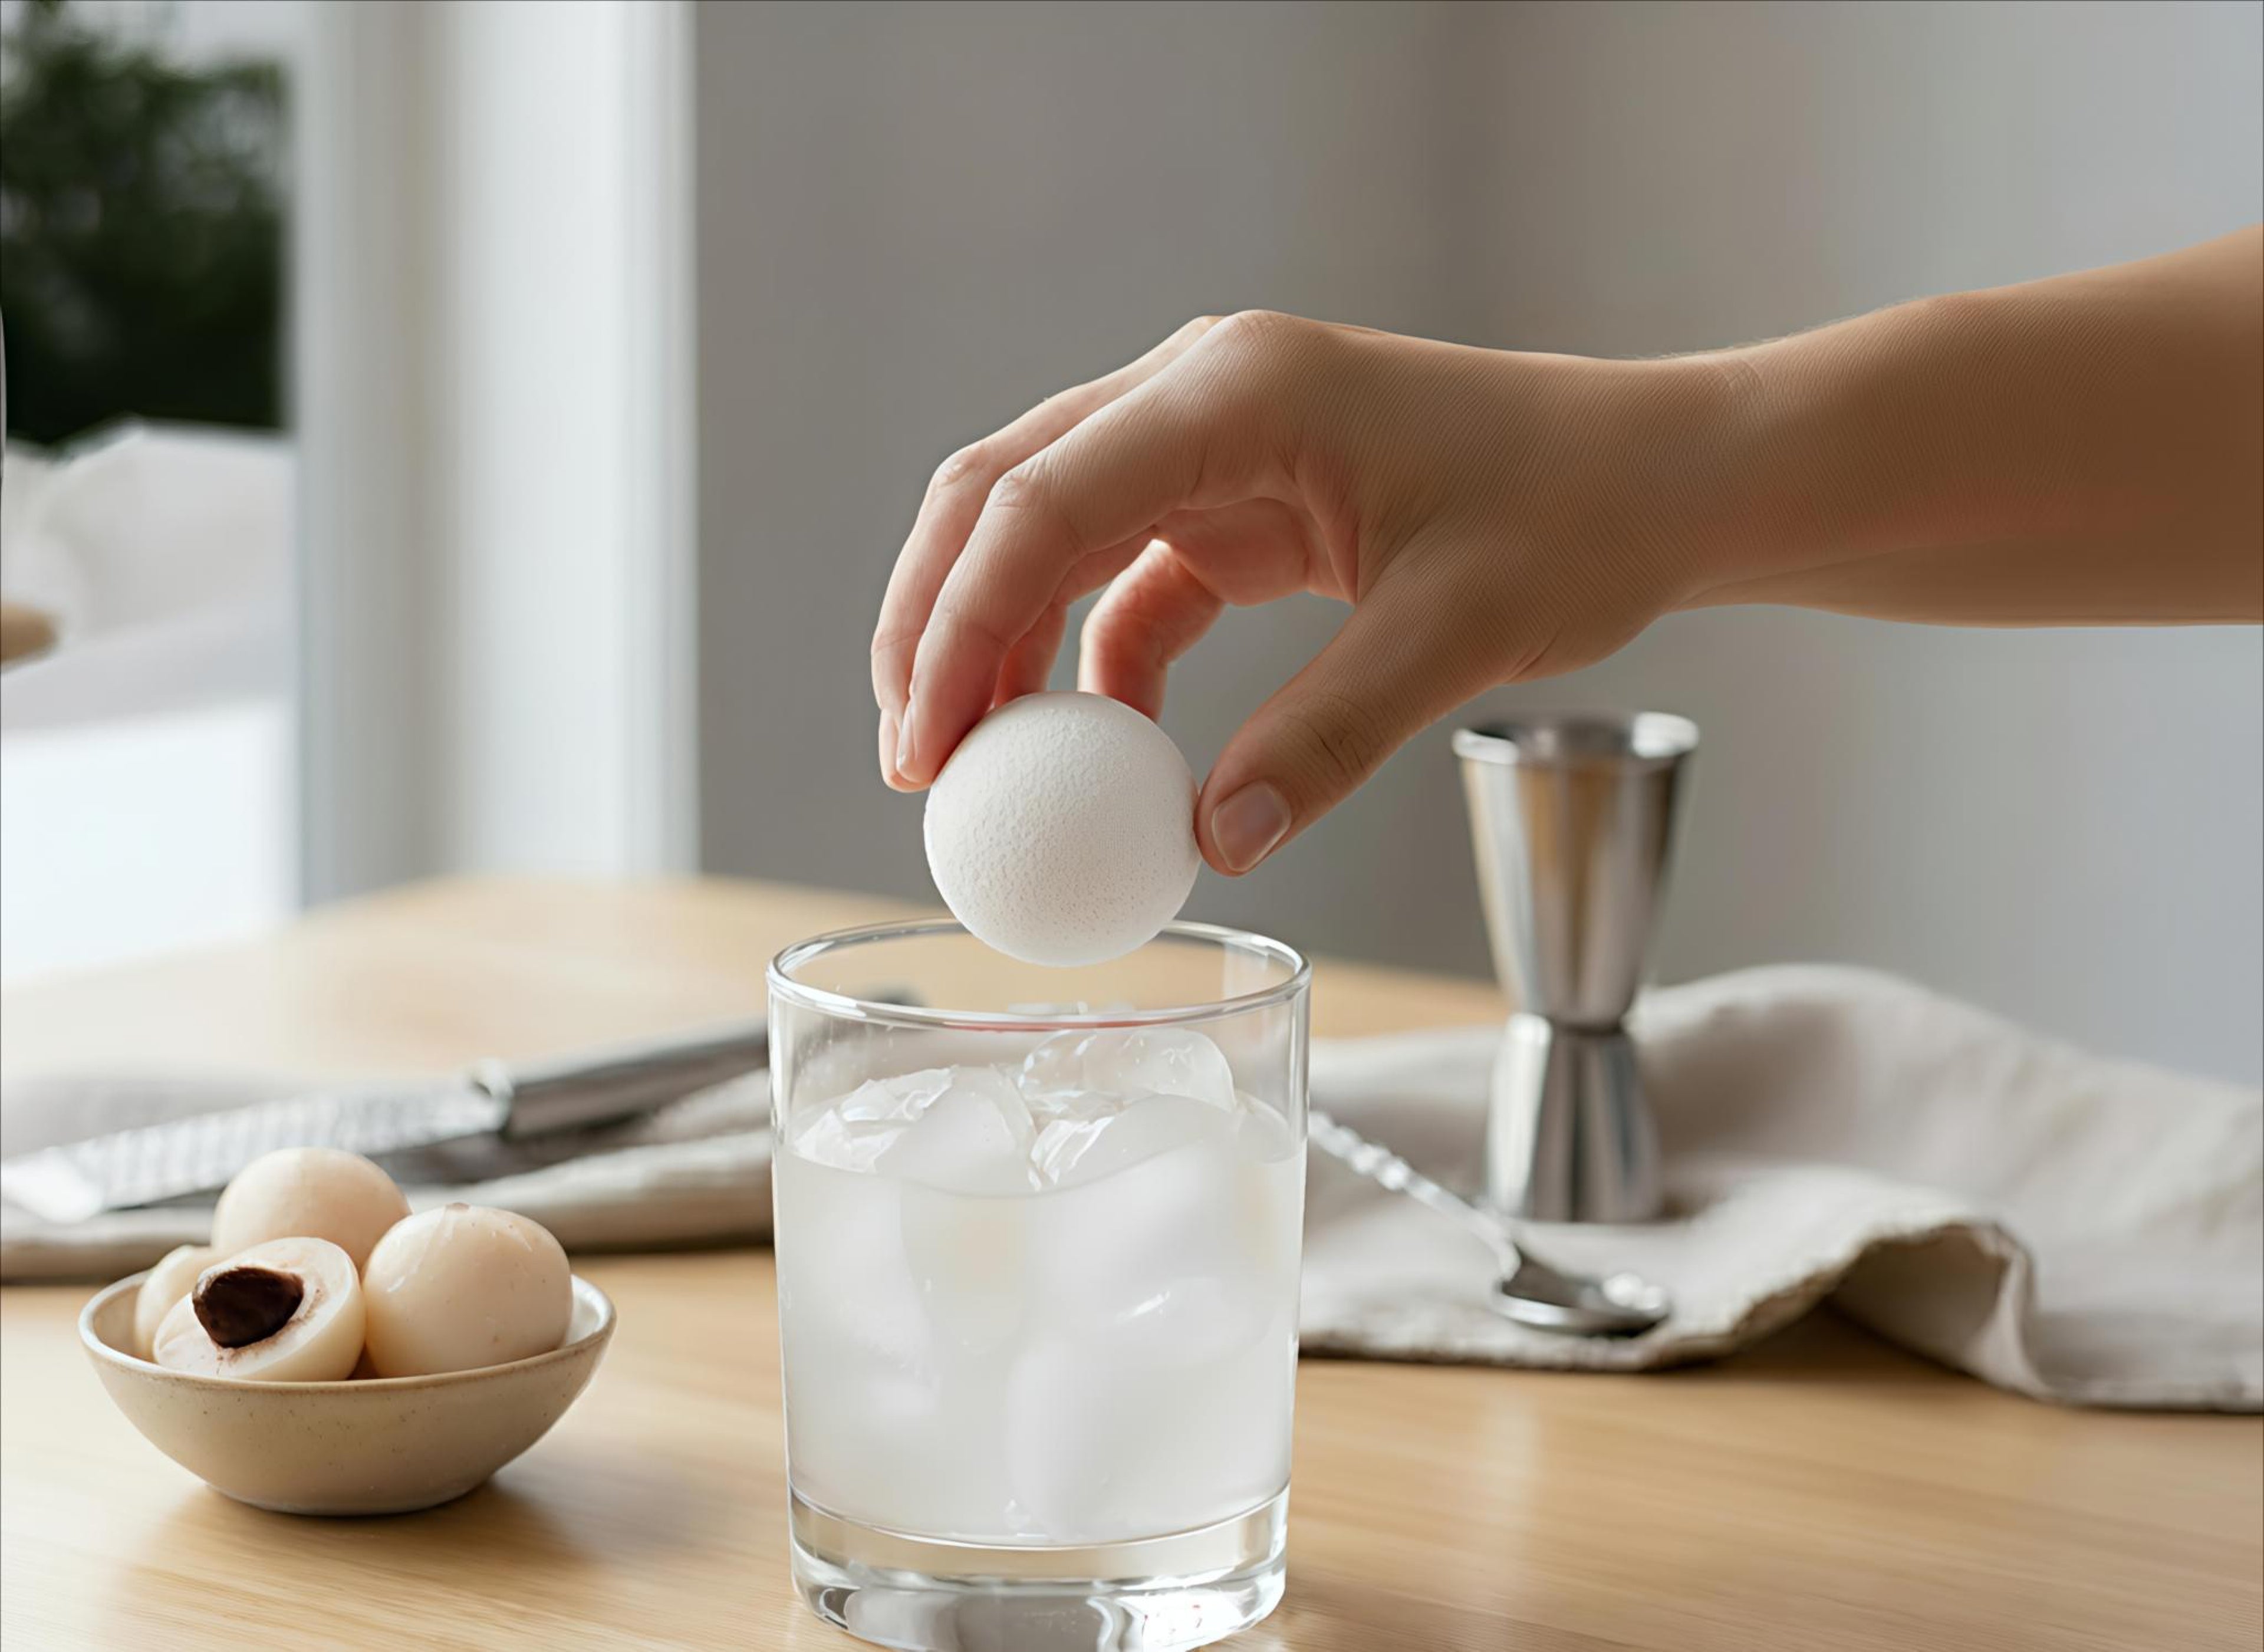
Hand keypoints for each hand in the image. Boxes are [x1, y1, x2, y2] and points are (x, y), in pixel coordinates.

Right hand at [870, 311, 1732, 871]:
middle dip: (938, 626)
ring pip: (1047, 533)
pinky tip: (1099, 744)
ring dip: (1001, 644)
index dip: (958, 627)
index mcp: (1238, 389)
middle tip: (916, 765)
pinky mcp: (1239, 497)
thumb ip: (1326, 738)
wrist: (1661, 474)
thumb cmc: (1579, 516)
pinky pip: (1126, 576)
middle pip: (1005, 496)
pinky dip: (1092, 659)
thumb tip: (1210, 842)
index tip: (923, 749)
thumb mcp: (1454, 633)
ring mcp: (1213, 437)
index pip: (1040, 502)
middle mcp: (1202, 390)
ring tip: (979, 768)